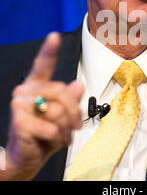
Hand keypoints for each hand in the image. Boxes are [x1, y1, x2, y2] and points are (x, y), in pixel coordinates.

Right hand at [2, 33, 83, 179]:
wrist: (28, 157)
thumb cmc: (45, 134)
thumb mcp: (64, 116)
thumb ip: (71, 100)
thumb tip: (78, 85)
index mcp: (38, 86)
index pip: (43, 65)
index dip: (49, 50)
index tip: (54, 36)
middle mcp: (26, 91)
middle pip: (62, 91)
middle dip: (74, 112)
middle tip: (75, 126)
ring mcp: (20, 105)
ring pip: (58, 110)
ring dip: (65, 127)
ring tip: (62, 135)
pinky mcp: (19, 121)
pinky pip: (51, 126)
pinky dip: (57, 137)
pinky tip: (52, 140)